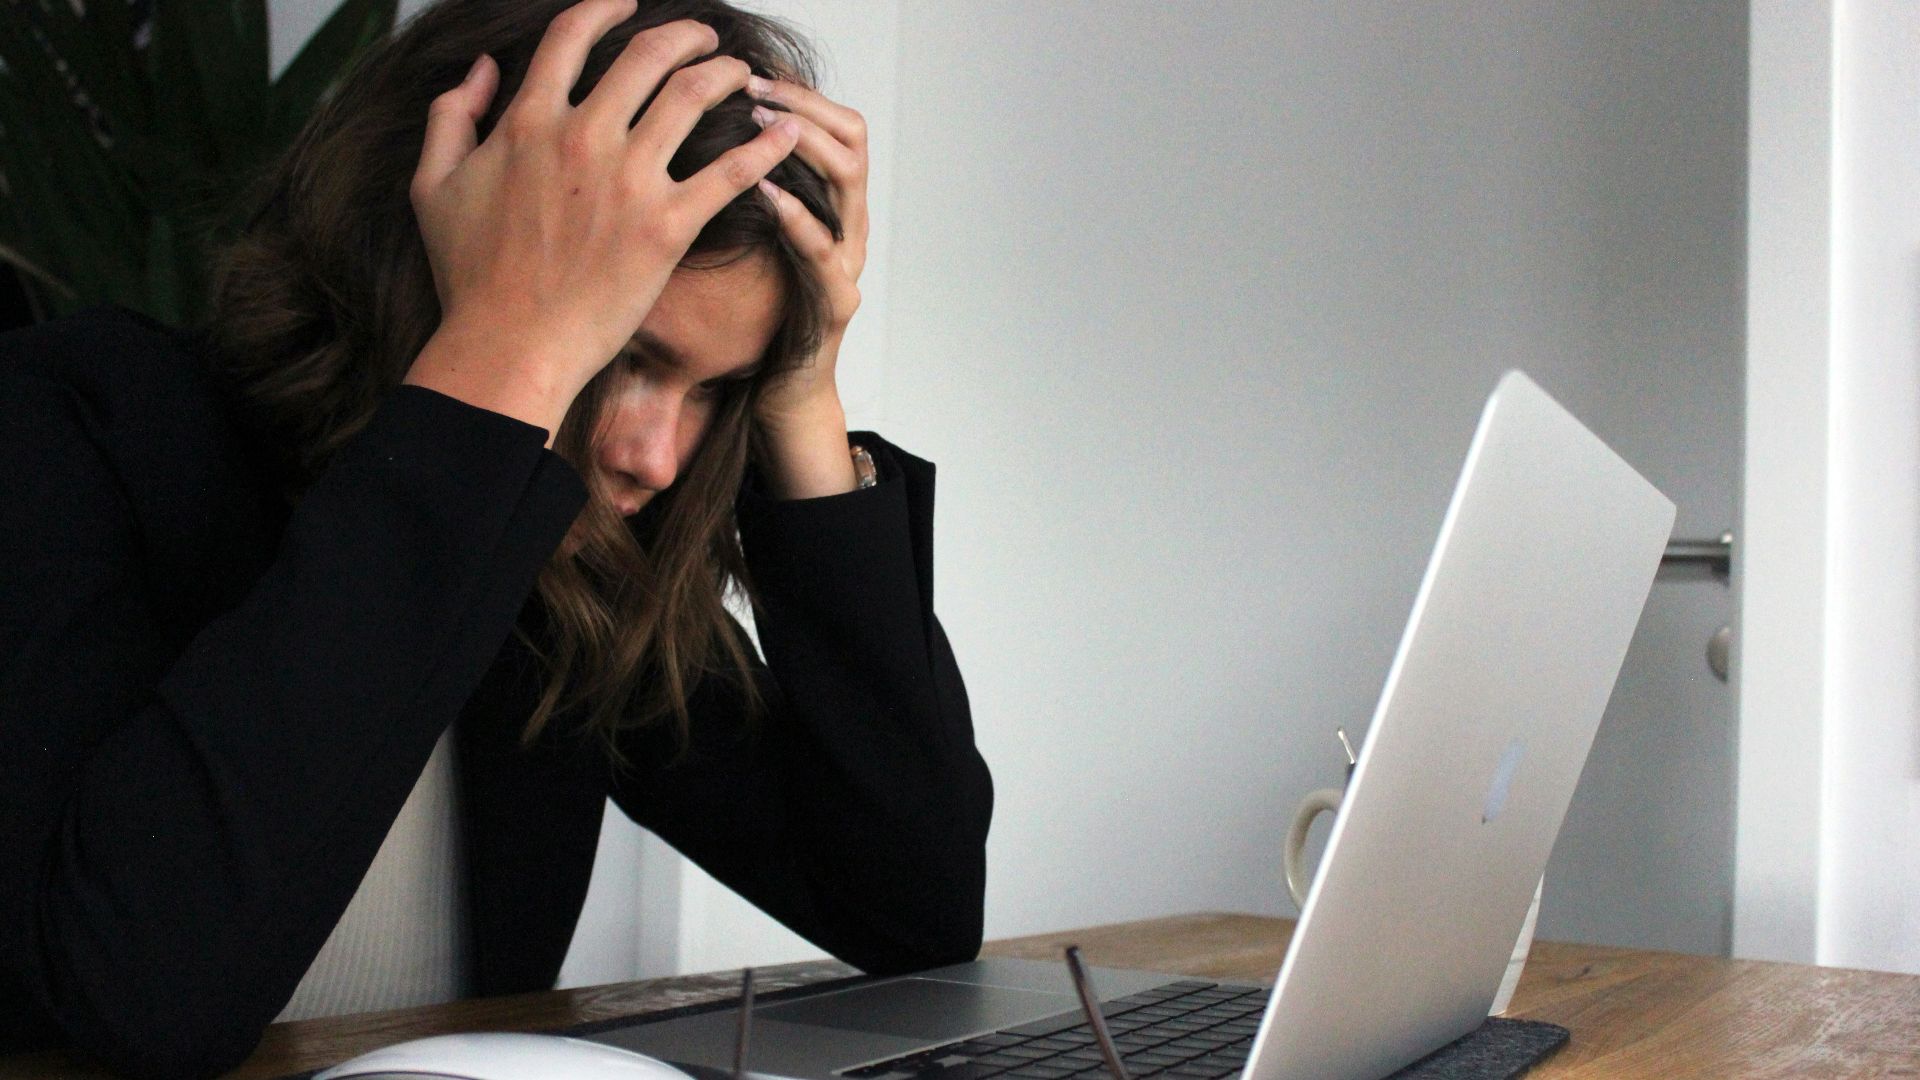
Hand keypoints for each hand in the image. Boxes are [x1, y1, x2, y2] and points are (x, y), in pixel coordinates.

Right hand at [404, 0, 801, 438]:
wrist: (509, 345)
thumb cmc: (470, 276)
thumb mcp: (433, 186)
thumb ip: (451, 116)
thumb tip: (481, 70)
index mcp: (528, 120)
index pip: (574, 34)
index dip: (606, 7)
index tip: (629, 4)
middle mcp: (583, 137)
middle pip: (648, 54)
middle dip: (686, 36)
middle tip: (706, 39)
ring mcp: (629, 180)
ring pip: (694, 96)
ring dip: (727, 74)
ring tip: (744, 75)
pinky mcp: (668, 227)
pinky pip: (731, 172)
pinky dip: (766, 146)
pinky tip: (786, 132)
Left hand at [746, 76, 869, 494]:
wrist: (779, 393)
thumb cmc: (756, 315)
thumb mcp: (745, 238)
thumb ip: (735, 190)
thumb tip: (688, 131)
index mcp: (829, 204)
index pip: (835, 123)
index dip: (799, 91)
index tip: (752, 70)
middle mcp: (849, 225)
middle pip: (851, 138)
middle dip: (801, 104)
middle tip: (752, 87)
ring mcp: (848, 262)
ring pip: (848, 181)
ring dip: (802, 144)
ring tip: (757, 124)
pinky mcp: (837, 302)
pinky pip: (824, 250)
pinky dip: (796, 216)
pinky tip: (764, 191)